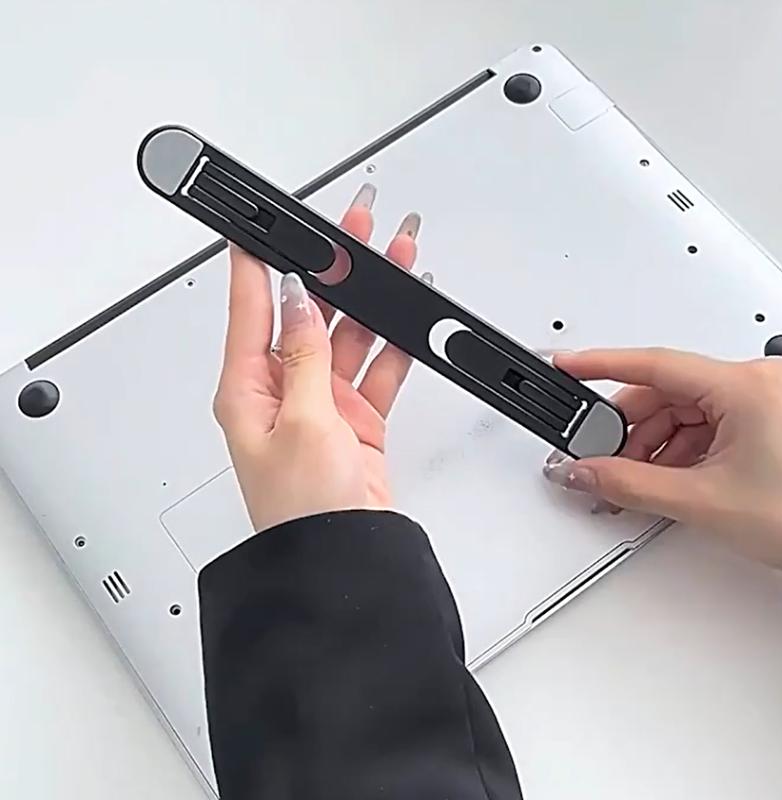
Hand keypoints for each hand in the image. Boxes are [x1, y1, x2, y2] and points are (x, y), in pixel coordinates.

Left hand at [213, 184, 422, 531]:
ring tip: (392, 258)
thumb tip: (299, 301)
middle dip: (332, 270)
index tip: (260, 224)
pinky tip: (406, 315)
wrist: (345, 559)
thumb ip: (304, 356)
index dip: (255, 262)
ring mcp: (322, 404)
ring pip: (348, 335)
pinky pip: (377, 369)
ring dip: (370, 301)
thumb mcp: (302, 422)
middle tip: (351, 229)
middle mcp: (282, 392)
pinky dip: (394, 344)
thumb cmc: (301, 511)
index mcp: (248, 390)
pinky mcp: (356, 418)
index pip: (249, 310)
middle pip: (307, 313)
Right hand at [543, 348, 781, 572]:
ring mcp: (762, 402)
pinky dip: (677, 451)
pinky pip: (704, 425)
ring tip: (632, 483)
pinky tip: (662, 479)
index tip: (566, 365)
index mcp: (746, 387)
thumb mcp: (704, 501)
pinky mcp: (765, 422)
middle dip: (626, 430)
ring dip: (650, 446)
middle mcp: (756, 384)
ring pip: (681, 411)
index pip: (653, 364)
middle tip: (596, 457)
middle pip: (664, 393)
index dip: (600, 364)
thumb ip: (630, 484)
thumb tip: (584, 472)